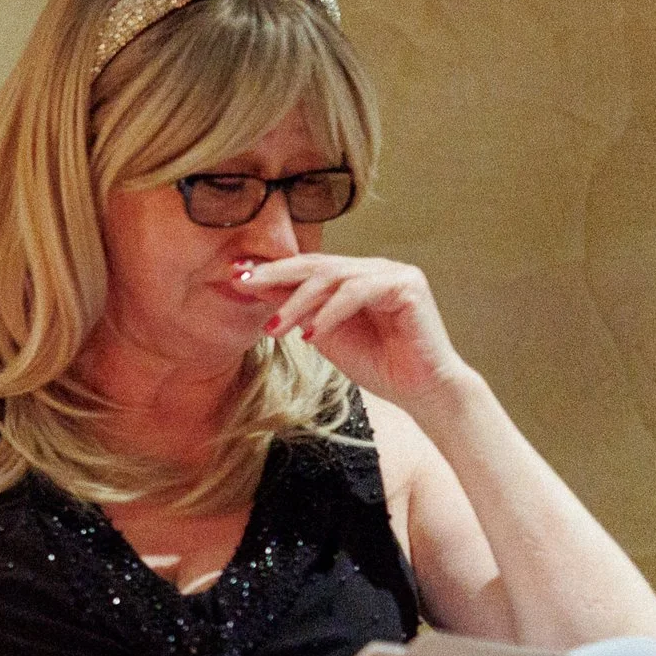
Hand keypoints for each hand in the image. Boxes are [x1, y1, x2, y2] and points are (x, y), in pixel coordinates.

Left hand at [243, 254, 472, 409]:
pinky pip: (358, 292)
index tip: (235, 276)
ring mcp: (393, 272)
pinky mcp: (408, 285)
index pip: (307, 266)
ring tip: (276, 328)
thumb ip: (295, 308)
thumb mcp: (321, 333)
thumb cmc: (375, 364)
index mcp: (354, 275)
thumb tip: (253, 285)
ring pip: (333, 277)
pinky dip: (330, 312)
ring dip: (298, 303)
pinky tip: (311, 334)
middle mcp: (374, 268)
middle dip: (275, 275)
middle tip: (242, 285)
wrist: (420, 391)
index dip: (271, 270)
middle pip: (316, 264)